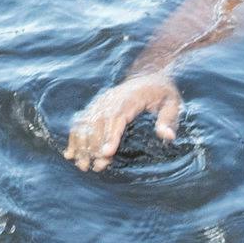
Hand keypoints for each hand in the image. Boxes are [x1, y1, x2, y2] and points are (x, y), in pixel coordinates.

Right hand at [64, 76, 183, 171]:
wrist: (148, 75)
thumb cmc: (162, 93)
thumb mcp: (172, 103)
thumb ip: (168, 120)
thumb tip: (167, 137)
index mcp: (130, 98)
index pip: (117, 118)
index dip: (110, 136)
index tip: (106, 154)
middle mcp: (111, 99)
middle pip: (97, 123)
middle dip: (94, 146)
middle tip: (95, 167)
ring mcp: (101, 102)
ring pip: (85, 123)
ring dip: (81, 145)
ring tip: (82, 165)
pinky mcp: (95, 106)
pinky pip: (81, 122)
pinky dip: (74, 137)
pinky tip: (71, 153)